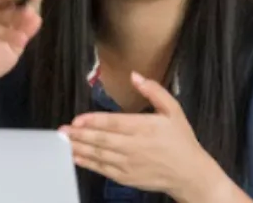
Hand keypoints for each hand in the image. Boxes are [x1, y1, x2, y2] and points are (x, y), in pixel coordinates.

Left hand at [60, 72, 240, 202]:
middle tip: (62, 130)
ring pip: (99, 155)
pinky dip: (88, 163)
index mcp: (145, 128)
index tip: (77, 119)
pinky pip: (103, 169)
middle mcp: (135, 146)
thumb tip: (135, 76)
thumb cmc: (181, 140)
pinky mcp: (127, 177)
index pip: (114, 123)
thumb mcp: (173, 110)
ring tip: (64, 141)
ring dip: (80, 148)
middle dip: (80, 135)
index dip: (93, 121)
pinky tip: (76, 157)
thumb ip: (153, 91)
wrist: (190, 174)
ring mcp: (130, 164)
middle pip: (102, 140)